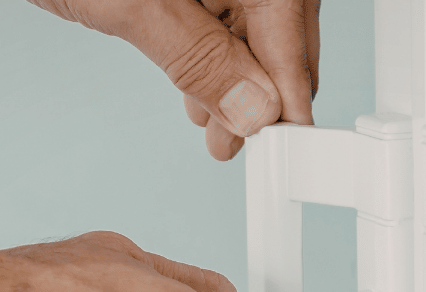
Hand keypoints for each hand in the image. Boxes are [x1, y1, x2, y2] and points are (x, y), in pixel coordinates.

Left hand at [27, 0, 320, 159]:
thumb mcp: (135, 5)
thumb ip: (198, 58)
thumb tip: (251, 108)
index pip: (289, 23)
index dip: (290, 87)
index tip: (287, 137)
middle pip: (280, 26)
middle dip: (264, 90)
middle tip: (248, 143)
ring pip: (251, 27)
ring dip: (237, 81)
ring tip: (219, 131)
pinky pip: (222, 16)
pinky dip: (214, 56)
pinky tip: (201, 93)